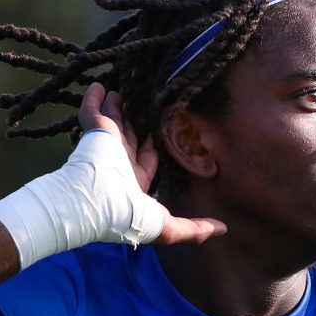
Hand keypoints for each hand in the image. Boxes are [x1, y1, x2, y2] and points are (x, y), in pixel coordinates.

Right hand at [78, 83, 226, 244]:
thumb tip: (223, 229)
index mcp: (133, 182)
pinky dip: (94, 98)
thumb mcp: (167, 227)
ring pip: (112, 121)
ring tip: (122, 92)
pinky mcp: (94, 131)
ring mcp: (105, 146)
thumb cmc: (129, 216)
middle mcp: (118, 162)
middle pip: (129, 137)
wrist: (97, 203)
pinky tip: (99, 85)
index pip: (147, 159)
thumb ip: (194, 228)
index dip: (152, 147)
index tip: (159, 133)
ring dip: (116, 108)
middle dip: (134, 123)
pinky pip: (92, 110)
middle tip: (143, 106)